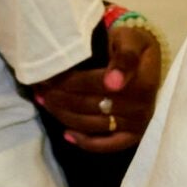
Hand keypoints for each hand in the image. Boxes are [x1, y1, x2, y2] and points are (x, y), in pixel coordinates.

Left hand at [33, 19, 161, 152]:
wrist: (146, 58)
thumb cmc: (133, 45)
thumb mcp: (131, 41)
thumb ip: (124, 58)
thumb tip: (113, 83)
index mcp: (141, 83)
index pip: (95, 85)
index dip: (68, 81)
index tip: (47, 76)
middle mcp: (140, 108)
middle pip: (90, 105)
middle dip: (60, 97)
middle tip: (40, 89)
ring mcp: (136, 125)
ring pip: (91, 124)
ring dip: (64, 115)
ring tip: (44, 102)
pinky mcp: (132, 137)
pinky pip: (106, 145)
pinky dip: (85, 143)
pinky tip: (66, 135)